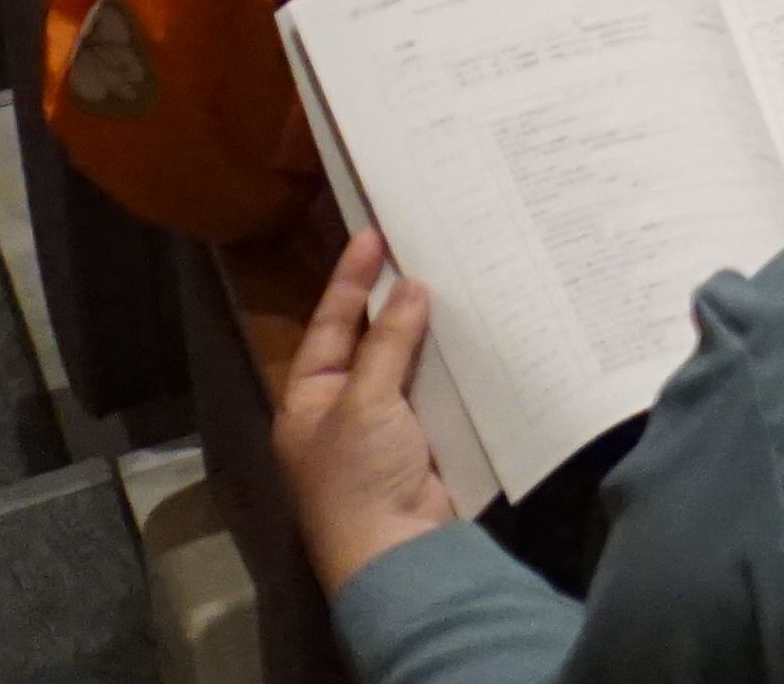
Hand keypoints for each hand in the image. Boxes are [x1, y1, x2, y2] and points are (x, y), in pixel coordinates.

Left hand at [276, 239, 460, 592]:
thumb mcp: (364, 403)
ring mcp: (385, 423)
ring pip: (407, 360)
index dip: (348, 282)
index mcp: (308, 400)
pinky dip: (452, 358)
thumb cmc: (358, 475)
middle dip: (392, 299)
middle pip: (369, 340)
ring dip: (428, 326)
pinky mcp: (424, 437)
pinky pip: (436, 385)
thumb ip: (388, 344)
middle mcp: (343, 407)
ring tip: (452, 275)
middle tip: (416, 246)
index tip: (371, 236)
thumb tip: (411, 287)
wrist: (395, 547)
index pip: (329, 327)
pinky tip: (474, 329)